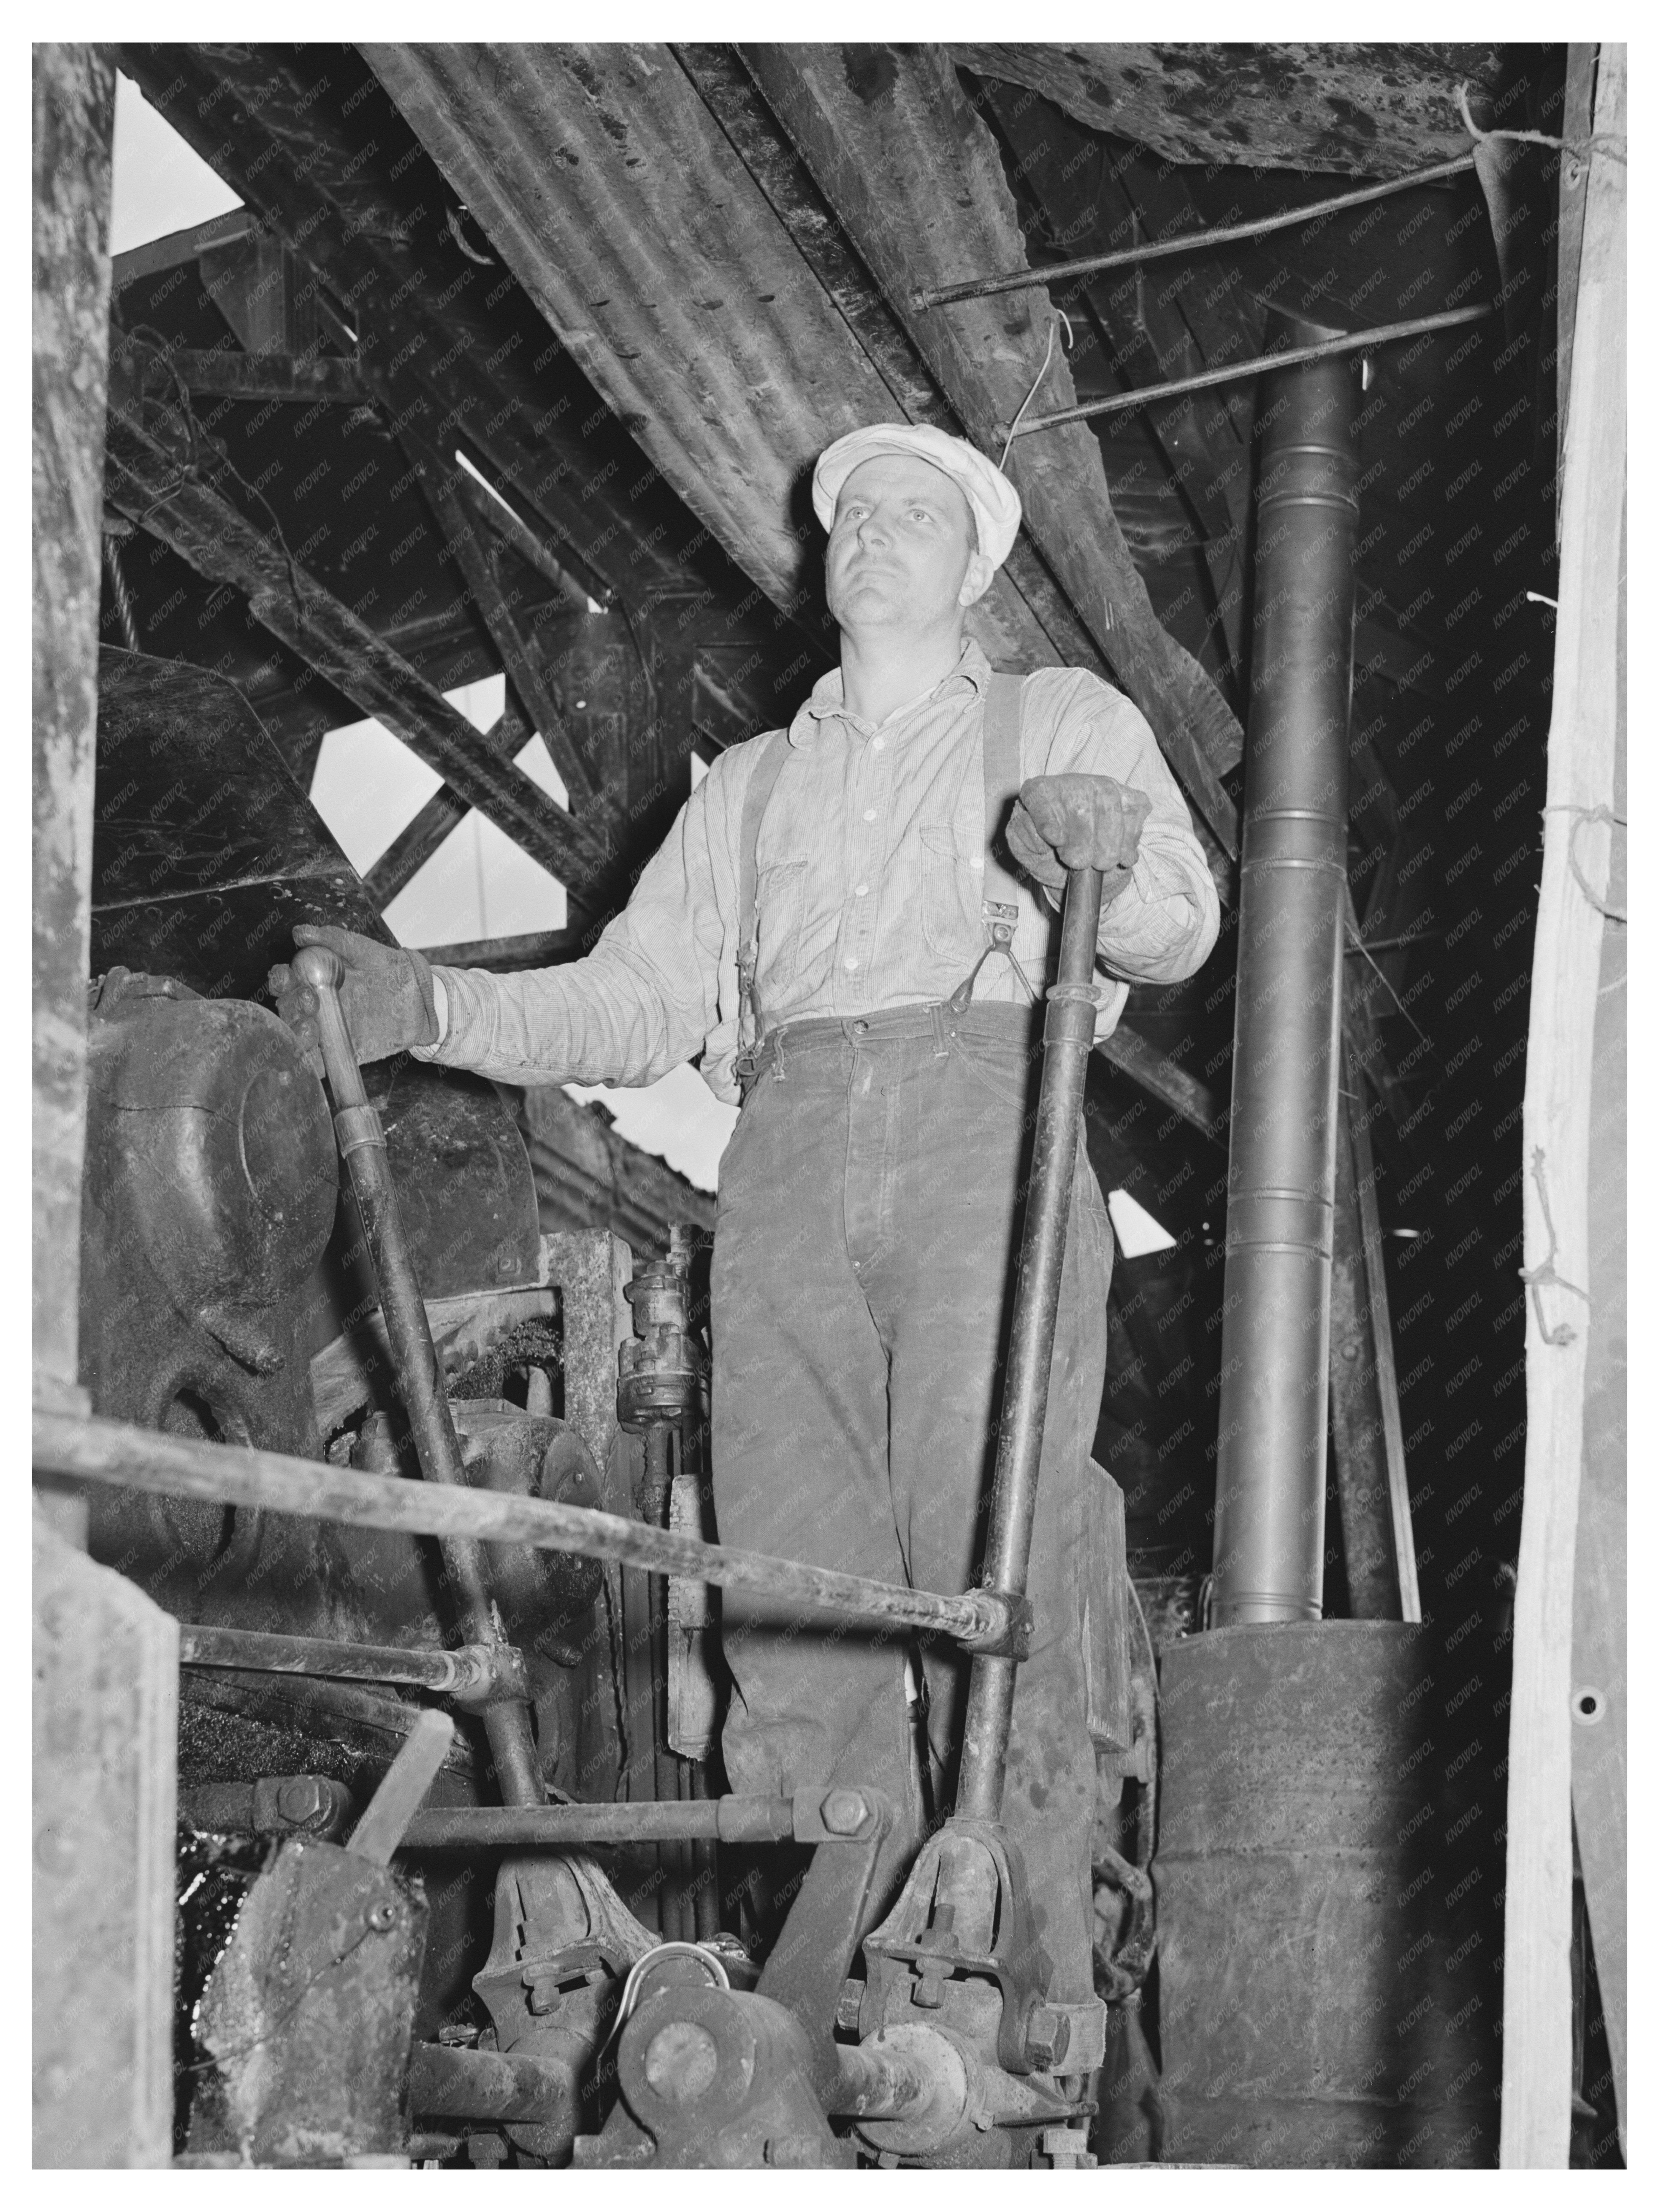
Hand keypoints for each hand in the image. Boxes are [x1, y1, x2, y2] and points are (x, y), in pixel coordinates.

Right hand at [267, 924, 438, 1073]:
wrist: (417, 998)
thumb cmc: (387, 968)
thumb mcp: (362, 949)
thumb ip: (333, 940)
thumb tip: (301, 932)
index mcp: (312, 978)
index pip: (285, 980)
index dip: (280, 980)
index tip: (287, 978)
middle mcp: (313, 1005)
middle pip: (287, 1009)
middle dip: (291, 1006)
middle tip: (310, 1001)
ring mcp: (325, 1029)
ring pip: (297, 1037)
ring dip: (297, 1034)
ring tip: (311, 1027)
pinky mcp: (338, 1051)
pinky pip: (317, 1063)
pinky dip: (308, 1064)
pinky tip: (310, 1059)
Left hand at [1006, 773, 1151, 896]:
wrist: (1077, 860)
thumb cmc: (1046, 850)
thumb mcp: (1024, 847)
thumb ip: (1022, 836)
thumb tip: (1040, 833)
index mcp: (1039, 791)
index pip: (1040, 795)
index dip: (1048, 817)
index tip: (1055, 840)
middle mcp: (1073, 783)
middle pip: (1080, 804)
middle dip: (1082, 840)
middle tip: (1079, 862)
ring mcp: (1105, 787)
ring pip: (1111, 808)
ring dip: (1108, 844)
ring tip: (1101, 864)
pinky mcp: (1132, 799)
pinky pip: (1135, 815)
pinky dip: (1129, 841)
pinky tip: (1120, 856)